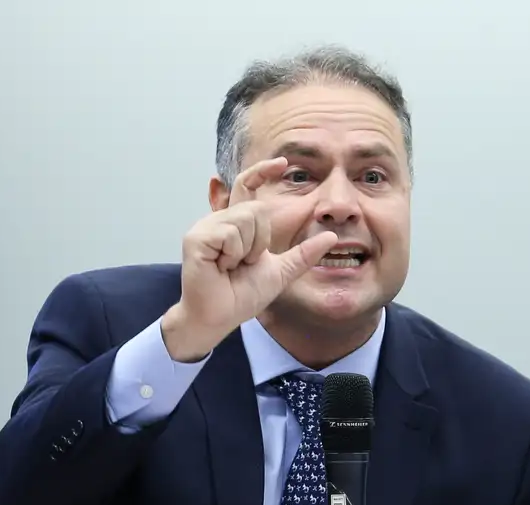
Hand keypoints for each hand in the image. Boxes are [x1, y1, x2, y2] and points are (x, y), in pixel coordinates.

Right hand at [163, 157, 338, 360]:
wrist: (219, 317)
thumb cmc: (241, 295)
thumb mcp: (281, 271)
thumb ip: (304, 254)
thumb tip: (332, 238)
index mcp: (236, 224)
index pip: (248, 186)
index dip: (263, 170)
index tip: (283, 163)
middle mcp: (219, 220)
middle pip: (256, 209)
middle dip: (260, 241)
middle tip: (244, 263)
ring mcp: (205, 227)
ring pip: (246, 219)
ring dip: (247, 250)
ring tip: (231, 266)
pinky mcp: (196, 238)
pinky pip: (230, 234)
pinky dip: (234, 254)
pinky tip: (222, 268)